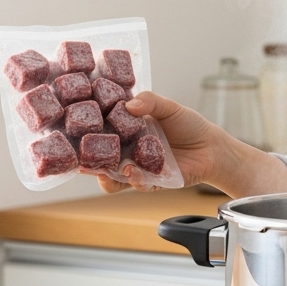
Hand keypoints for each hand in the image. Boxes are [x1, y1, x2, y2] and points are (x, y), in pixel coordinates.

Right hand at [94, 92, 221, 193]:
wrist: (211, 147)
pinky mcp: (151, 182)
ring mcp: (138, 167)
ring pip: (114, 177)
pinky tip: (134, 173)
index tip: (75, 132)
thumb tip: (130, 103)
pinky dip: (134, 179)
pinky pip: (137, 184)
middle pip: (102, 158)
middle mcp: (128, 150)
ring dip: (107, 176)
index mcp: (127, 130)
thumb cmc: (189, 125)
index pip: (103, 132)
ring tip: (105, 171)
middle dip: (89, 161)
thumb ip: (151, 102)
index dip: (88, 134)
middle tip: (82, 160)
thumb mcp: (170, 107)